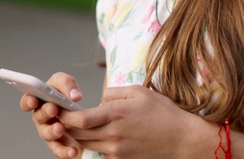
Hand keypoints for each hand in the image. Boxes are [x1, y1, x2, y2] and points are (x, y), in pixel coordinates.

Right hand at [19, 72, 84, 158]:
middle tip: (53, 108)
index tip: (33, 100)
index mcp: (38, 100)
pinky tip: (72, 151)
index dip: (28, 101)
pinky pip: (59, 150)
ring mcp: (49, 131)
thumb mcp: (66, 83)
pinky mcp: (59, 144)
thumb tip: (74, 95)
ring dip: (53, 131)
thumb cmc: (66, 95)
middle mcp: (41, 117)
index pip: (27, 102)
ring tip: (60, 128)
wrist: (83, 115)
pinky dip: (65, 152)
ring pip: (46, 134)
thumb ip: (67, 84)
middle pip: (38, 116)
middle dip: (45, 112)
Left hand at [59, 85, 202, 158]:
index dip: (65, 114)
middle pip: (78, 133)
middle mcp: (114, 134)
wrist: (183, 140)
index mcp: (116, 114)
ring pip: (86, 144)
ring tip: (79, 125)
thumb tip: (98, 100)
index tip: (59, 108)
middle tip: (62, 115)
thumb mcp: (139, 92)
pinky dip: (95, 144)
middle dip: (67, 125)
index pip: (80, 118)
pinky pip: (100, 152)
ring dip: (79, 135)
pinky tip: (99, 136)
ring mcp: (117, 150)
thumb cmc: (163, 113)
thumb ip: (114, 93)